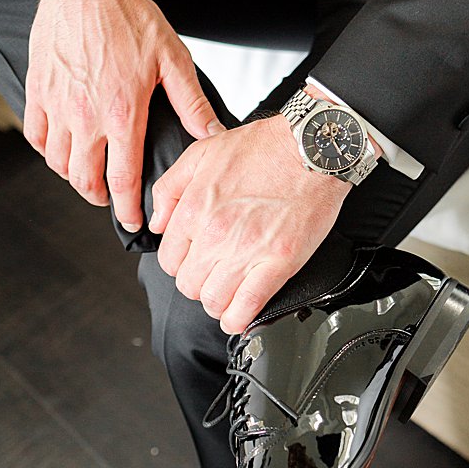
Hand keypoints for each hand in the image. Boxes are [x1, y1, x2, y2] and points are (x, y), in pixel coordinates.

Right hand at [25, 0, 221, 224]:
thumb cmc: (128, 16)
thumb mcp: (172, 58)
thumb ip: (191, 103)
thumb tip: (212, 135)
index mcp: (123, 112)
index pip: (124, 179)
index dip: (129, 208)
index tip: (134, 221)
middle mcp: (86, 115)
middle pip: (85, 180)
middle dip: (98, 197)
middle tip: (110, 198)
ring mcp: (57, 105)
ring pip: (58, 163)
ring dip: (74, 175)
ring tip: (88, 171)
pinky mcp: (38, 91)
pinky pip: (36, 136)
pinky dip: (48, 150)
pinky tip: (61, 147)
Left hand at [148, 115, 350, 333]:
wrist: (311, 148)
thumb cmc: (263, 148)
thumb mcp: (200, 154)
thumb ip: (169, 190)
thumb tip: (157, 223)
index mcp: (193, 210)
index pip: (169, 260)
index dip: (180, 264)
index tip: (192, 261)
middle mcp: (215, 234)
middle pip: (188, 285)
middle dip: (197, 284)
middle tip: (211, 276)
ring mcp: (246, 251)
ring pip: (213, 301)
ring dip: (217, 303)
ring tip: (225, 295)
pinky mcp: (278, 263)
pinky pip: (247, 307)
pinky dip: (239, 319)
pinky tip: (239, 316)